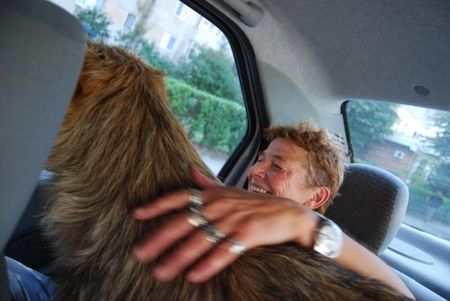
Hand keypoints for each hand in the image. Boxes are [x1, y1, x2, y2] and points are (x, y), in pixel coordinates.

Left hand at [132, 169, 318, 282]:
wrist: (288, 213)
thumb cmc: (255, 204)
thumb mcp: (229, 190)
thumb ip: (207, 184)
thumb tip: (189, 172)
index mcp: (212, 195)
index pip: (179, 196)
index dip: (157, 204)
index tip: (137, 214)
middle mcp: (218, 205)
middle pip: (183, 222)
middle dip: (159, 238)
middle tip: (139, 253)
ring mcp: (232, 220)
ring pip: (199, 240)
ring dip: (178, 258)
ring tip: (160, 272)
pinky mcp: (247, 235)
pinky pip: (223, 252)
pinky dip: (208, 265)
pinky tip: (193, 276)